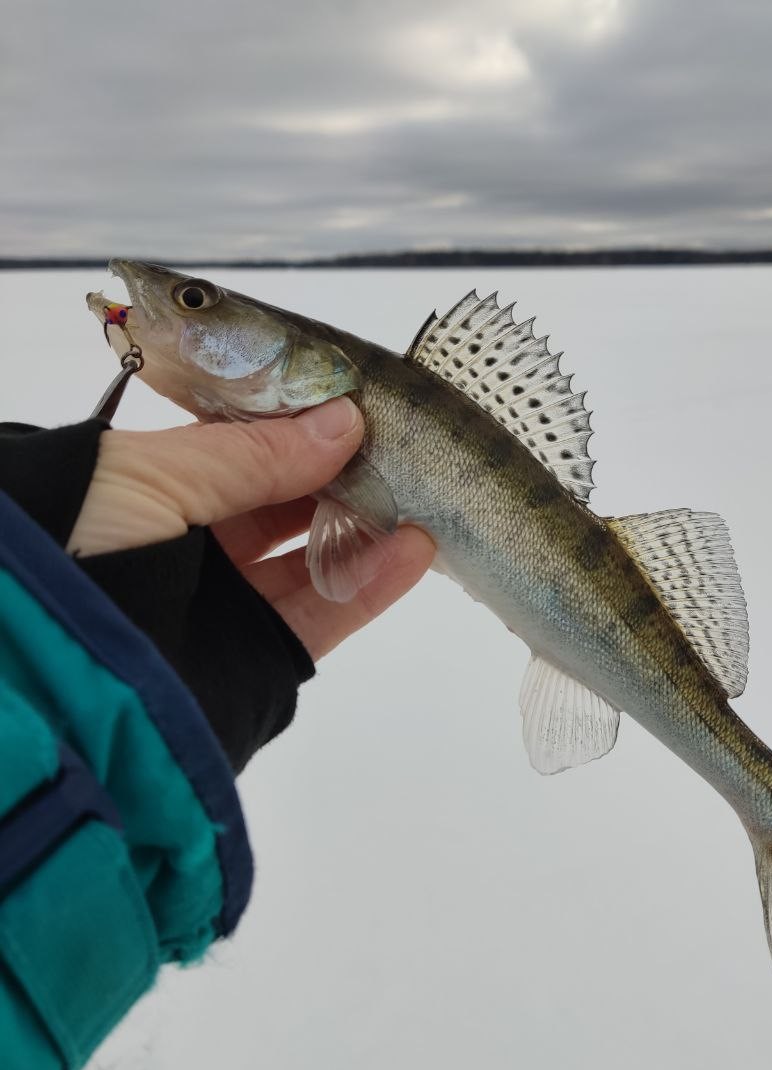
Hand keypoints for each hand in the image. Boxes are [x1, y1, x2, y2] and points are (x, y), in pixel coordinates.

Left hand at [67, 398, 434, 657]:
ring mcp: (230, 603)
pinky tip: (414, 549)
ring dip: (370, 527)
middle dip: (344, 473)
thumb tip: (344, 422)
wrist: (53, 662)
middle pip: (286, 504)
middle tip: (400, 445)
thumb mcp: (153, 475)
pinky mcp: (259, 655)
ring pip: (314, 559)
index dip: (299, 429)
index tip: (356, 407)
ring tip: (420, 493)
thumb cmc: (82, 539)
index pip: (244, 451)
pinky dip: (372, 585)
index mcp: (157, 489)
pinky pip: (325, 614)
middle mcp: (195, 544)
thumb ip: (252, 453)